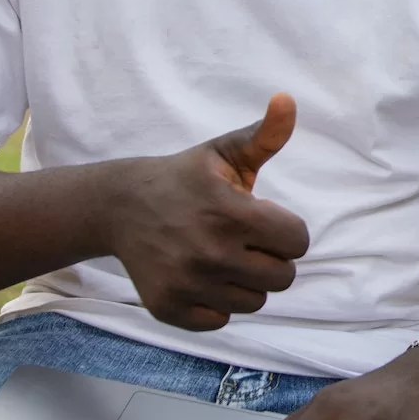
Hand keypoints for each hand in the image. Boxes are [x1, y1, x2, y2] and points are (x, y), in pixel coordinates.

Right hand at [101, 93, 310, 330]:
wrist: (120, 206)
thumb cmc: (185, 177)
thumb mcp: (224, 151)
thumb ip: (265, 135)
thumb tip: (288, 100)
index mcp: (231, 213)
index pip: (298, 242)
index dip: (286, 230)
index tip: (262, 220)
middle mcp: (211, 253)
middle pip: (282, 277)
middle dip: (269, 257)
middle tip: (242, 240)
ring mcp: (188, 283)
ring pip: (255, 302)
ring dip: (245, 281)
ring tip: (221, 256)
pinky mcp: (169, 307)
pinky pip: (221, 320)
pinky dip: (216, 303)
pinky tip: (200, 276)